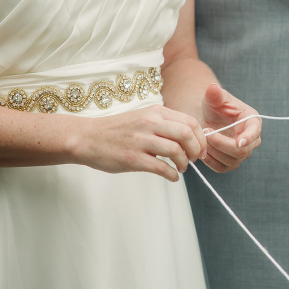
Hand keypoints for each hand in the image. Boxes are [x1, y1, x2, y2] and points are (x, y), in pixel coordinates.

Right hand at [70, 105, 205, 181]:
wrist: (87, 137)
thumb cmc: (117, 130)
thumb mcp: (143, 117)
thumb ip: (164, 123)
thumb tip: (190, 137)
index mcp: (155, 112)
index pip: (189, 122)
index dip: (201, 137)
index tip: (201, 148)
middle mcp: (149, 123)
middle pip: (186, 135)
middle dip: (196, 150)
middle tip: (194, 159)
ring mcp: (140, 140)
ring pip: (175, 151)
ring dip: (184, 163)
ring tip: (182, 168)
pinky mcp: (132, 158)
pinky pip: (161, 168)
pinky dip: (172, 175)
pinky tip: (173, 177)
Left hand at [201, 83, 261, 172]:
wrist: (207, 119)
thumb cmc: (214, 107)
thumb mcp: (213, 98)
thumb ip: (214, 94)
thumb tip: (213, 87)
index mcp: (252, 121)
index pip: (254, 131)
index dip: (248, 138)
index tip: (239, 142)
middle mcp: (251, 139)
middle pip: (241, 151)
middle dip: (221, 143)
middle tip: (206, 132)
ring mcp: (242, 153)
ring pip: (231, 161)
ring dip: (214, 151)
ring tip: (203, 137)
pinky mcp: (230, 163)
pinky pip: (221, 168)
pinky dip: (210, 161)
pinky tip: (202, 150)